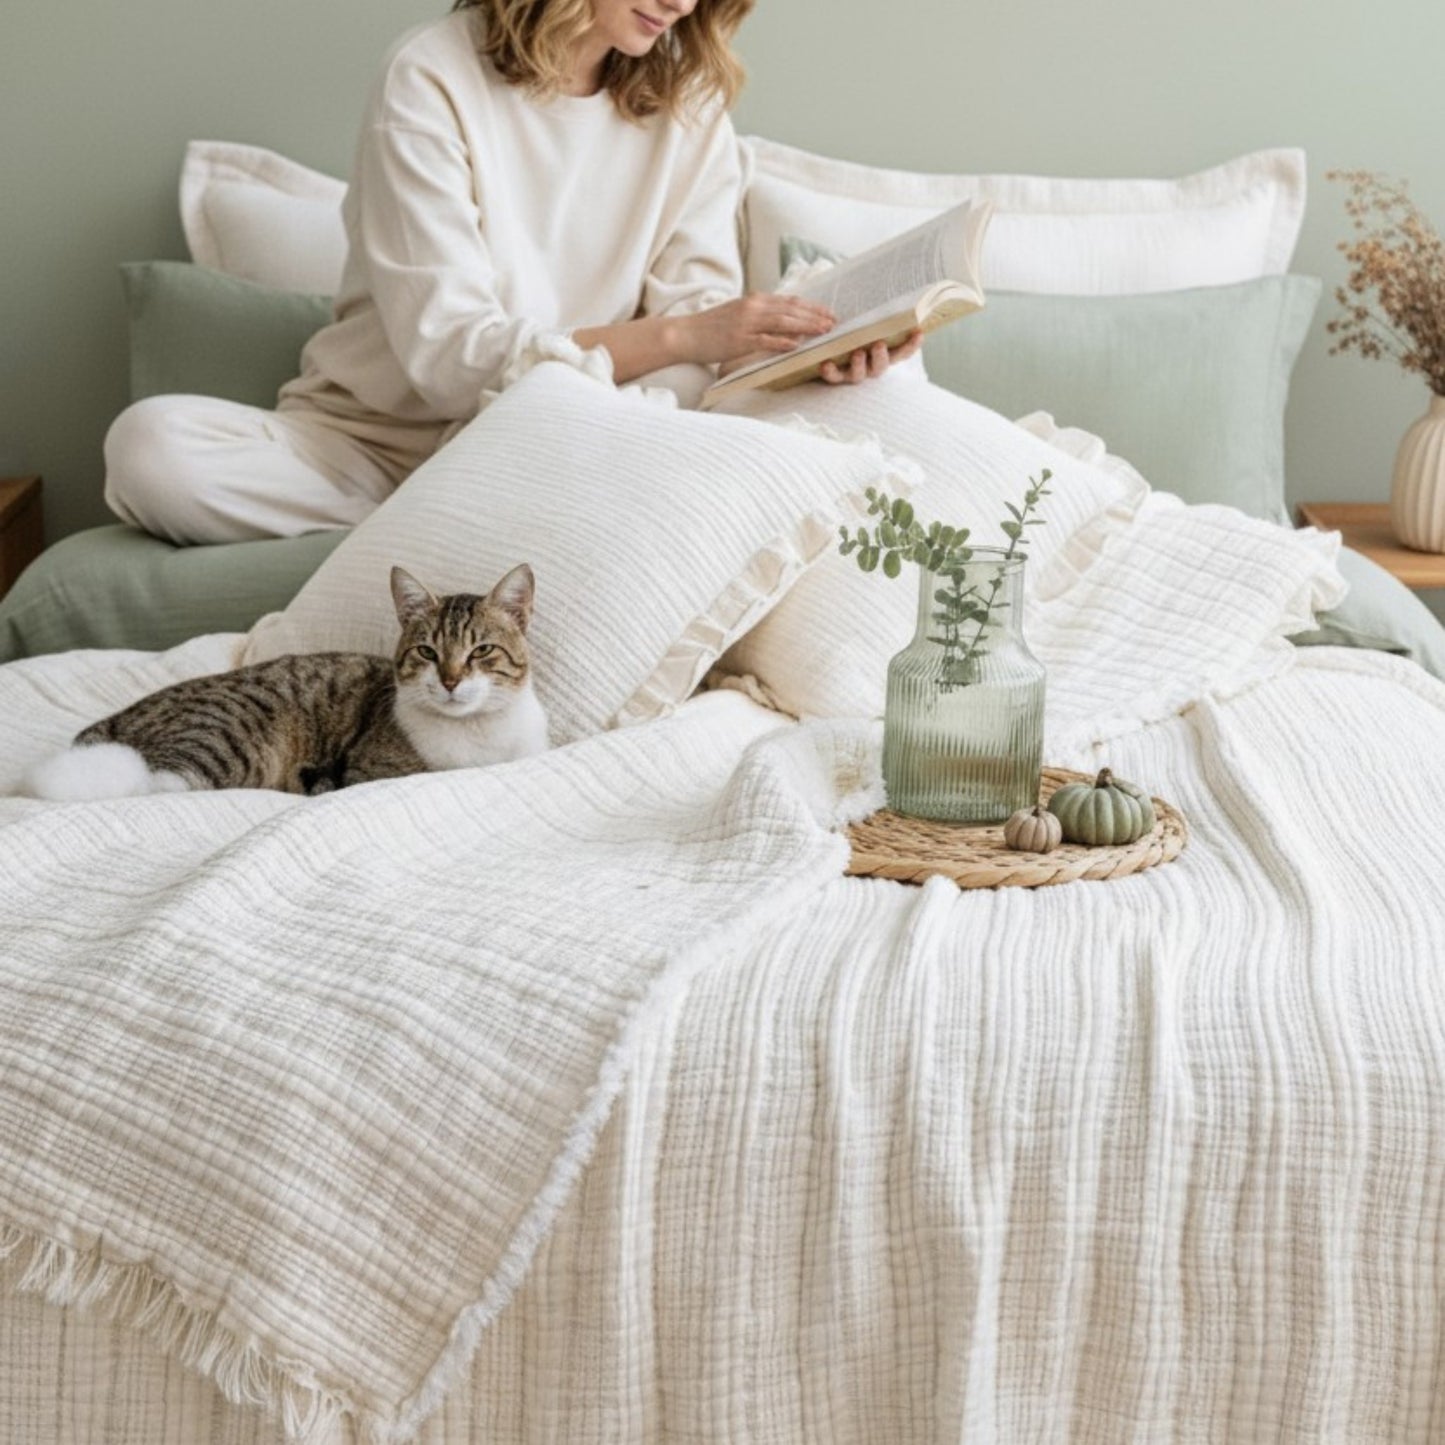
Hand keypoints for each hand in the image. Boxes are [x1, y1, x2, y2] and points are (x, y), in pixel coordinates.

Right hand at [676, 294, 836, 369]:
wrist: (685, 334)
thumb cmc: (712, 328)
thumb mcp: (739, 315)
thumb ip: (761, 316)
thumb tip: (783, 323)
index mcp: (755, 300)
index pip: (790, 301)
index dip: (812, 306)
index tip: (829, 312)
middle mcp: (753, 307)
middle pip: (791, 309)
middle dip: (815, 316)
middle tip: (834, 322)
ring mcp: (747, 323)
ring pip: (783, 322)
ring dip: (806, 326)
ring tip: (824, 331)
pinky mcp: (739, 339)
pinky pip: (766, 340)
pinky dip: (783, 341)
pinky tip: (798, 345)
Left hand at [818, 330, 924, 385]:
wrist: (826, 351)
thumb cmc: (853, 336)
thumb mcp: (866, 327)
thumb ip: (877, 320)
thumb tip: (896, 300)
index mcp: (882, 355)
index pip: (901, 353)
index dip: (911, 345)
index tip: (919, 333)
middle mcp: (870, 366)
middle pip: (880, 366)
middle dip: (881, 357)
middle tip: (879, 344)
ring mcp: (853, 372)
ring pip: (859, 374)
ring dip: (859, 364)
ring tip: (857, 353)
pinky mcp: (835, 376)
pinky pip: (833, 377)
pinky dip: (830, 372)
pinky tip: (826, 364)